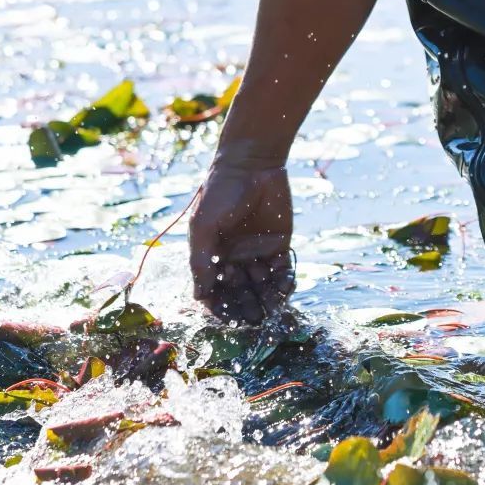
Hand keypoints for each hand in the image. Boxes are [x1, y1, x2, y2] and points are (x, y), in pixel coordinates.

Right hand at [189, 155, 294, 323]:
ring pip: (262, 286)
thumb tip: (198, 296)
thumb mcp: (204, 226)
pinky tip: (285, 289)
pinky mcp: (280, 245)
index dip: (220, 306)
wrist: (252, 164)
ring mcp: (258, 252)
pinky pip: (282, 271)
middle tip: (253, 320)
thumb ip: (202, 261)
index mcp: (212, 255)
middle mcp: (235, 257)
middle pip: (240, 292)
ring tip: (270, 310)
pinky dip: (284, 283)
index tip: (227, 319)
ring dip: (266, 299)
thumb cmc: (220, 192)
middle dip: (246, 307)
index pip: (215, 289)